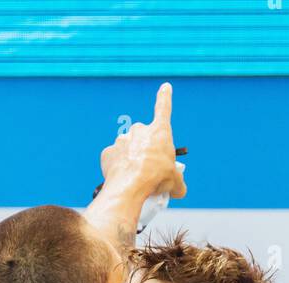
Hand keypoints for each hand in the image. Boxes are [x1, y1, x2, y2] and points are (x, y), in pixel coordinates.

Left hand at [99, 83, 186, 201]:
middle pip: (145, 139)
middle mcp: (139, 131)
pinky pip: (114, 159)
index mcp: (159, 132)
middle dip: (147, 151)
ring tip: (135, 178)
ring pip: (128, 149)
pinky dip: (118, 167)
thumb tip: (180, 190)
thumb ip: (177, 183)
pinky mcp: (108, 152)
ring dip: (131, 159)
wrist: (129, 187)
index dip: (165, 98)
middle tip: (150, 171)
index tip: (165, 87)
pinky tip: (123, 178)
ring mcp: (122, 140)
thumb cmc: (155, 179)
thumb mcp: (174, 182)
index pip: (163, 109)